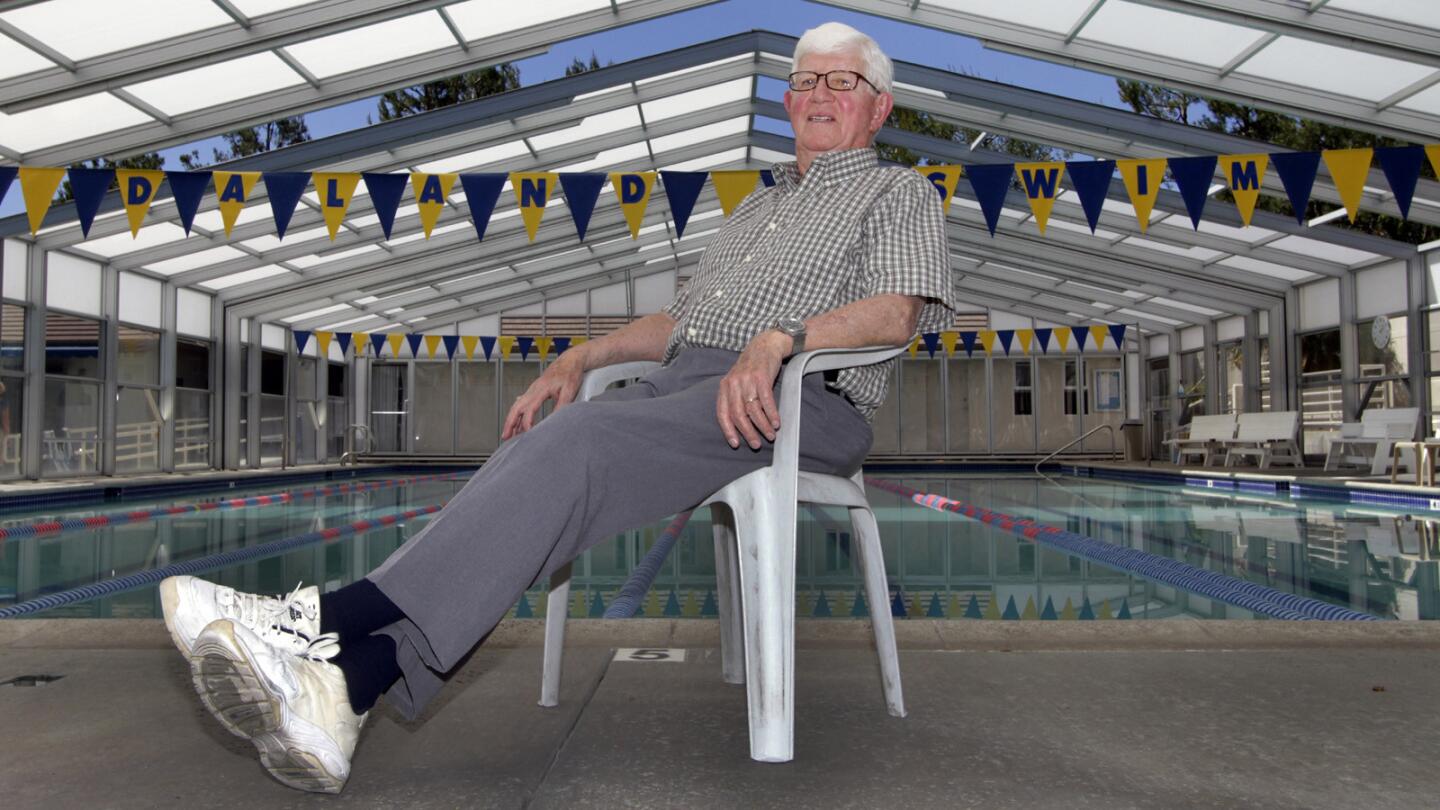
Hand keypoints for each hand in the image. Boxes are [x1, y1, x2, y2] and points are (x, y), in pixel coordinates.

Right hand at [501, 351, 585, 439]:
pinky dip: (518, 414)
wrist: (571, 360)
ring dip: (512, 420)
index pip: (529, 408)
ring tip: (509, 433)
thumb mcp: (569, 390)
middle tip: (506, 436)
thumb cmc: (570, 373)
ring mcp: (533, 389)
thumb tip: (556, 420)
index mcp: (541, 389)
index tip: (527, 434)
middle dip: (510, 422)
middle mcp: (533, 389)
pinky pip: (522, 403)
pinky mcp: (535, 390)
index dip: (527, 422)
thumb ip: (562, 405)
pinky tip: (517, 421)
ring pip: (517, 405)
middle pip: (516, 407)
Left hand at [717, 330, 789, 448]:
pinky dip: (772, 414)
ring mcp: (747, 380)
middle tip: (756, 444)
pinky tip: (776, 423)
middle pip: (738, 415)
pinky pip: (766, 401)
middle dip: (748, 432)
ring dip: (762, 426)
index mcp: (724, 387)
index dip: (728, 430)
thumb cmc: (751, 368)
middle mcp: (733, 384)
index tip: (736, 444)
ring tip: (770, 435)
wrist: (764, 345)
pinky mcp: (762, 377)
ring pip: (753, 410)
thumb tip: (739, 426)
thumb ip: (735, 399)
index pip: (722, 413)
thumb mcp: (737, 381)